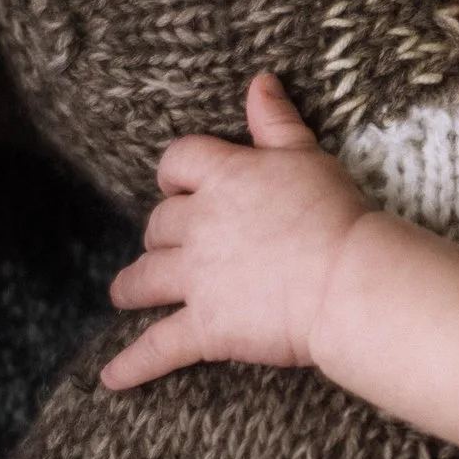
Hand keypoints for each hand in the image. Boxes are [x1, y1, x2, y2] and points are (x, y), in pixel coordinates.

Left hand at [99, 73, 372, 387]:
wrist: (347, 279)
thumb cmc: (337, 214)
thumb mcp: (307, 157)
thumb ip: (276, 121)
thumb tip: (258, 80)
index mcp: (224, 178)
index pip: (177, 162)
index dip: (175, 175)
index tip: (178, 186)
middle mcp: (199, 225)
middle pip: (157, 224)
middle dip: (158, 234)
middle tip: (163, 246)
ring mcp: (197, 278)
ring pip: (144, 278)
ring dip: (131, 285)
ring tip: (123, 294)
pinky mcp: (205, 327)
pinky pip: (157, 347)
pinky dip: (131, 363)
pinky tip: (111, 378)